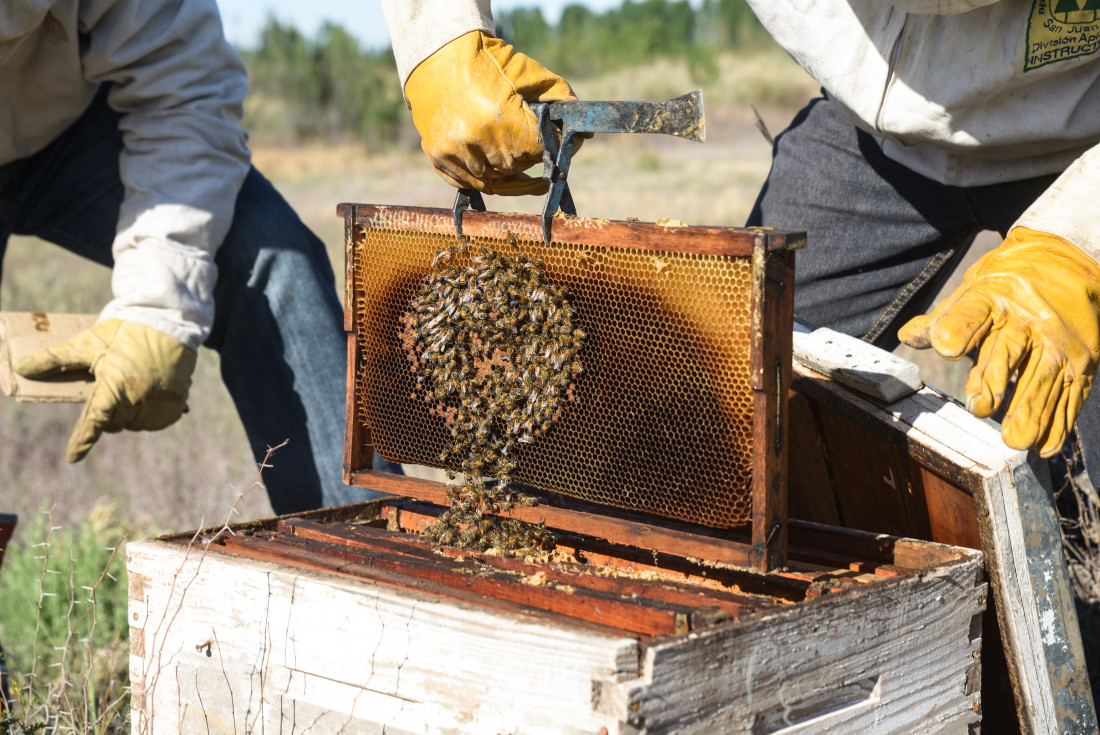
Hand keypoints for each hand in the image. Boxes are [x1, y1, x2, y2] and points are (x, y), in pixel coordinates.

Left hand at [14, 319, 196, 461]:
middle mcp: (139, 397)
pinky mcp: (178, 399)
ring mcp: (161, 400)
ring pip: (138, 425)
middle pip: (115, 424)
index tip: (72, 457)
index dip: (82, 440)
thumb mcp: (87, 343)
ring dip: (130, 418)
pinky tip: (151, 403)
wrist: (167, 318)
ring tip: (129, 397)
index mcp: (114, 384)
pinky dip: (153, 417)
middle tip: (107, 398)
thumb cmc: (124, 331)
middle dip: (107, 417)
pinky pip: (162, 420)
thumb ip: (55, 359)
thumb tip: (21, 368)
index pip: (94, 420)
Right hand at [405, 30, 578, 195]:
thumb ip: (560, 99)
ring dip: (508, 173)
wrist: (437, 54)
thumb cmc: (488, 62)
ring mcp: (454, 154)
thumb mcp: (529, 74)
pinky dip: (485, 177)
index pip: (540, 152)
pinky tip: (496, 168)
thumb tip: (583, 131)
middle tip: (537, 153)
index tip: (558, 146)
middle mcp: (476, 144)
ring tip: (520, 164)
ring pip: (494, 181)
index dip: (552, 149)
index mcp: (503, 122)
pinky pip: (469, 182)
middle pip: (517, 169)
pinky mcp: (439, 159)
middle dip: (529, 160)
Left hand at [899, 227, 1099, 457]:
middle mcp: (1029, 319)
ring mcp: (1059, 342)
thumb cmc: (1009, 285)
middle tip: (978, 407)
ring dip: (1030, 410)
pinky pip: (1071, 393)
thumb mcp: (974, 291)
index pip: (973, 311)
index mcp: (994, 297)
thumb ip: (945, 319)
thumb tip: (907, 336)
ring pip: (1043, 377)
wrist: (1070, 263)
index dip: (959, 328)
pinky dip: (1059, 421)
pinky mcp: (1082, 362)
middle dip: (993, 379)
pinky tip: (1044, 445)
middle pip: (1009, 350)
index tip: (944, 346)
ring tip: (1014, 439)